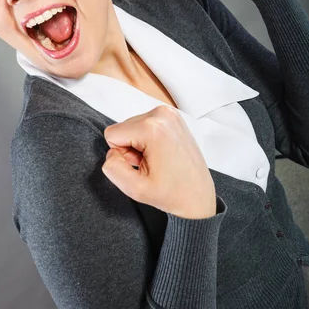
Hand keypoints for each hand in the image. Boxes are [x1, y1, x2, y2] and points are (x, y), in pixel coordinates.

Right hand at [102, 105, 215, 219]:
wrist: (198, 195)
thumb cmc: (172, 193)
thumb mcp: (135, 189)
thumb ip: (112, 168)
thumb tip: (111, 152)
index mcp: (152, 128)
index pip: (111, 133)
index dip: (121, 154)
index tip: (140, 165)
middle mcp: (161, 114)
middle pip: (122, 128)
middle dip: (130, 148)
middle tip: (149, 164)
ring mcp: (169, 113)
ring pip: (131, 126)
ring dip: (138, 145)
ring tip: (156, 160)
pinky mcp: (172, 116)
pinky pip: (144, 124)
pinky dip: (147, 140)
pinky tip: (161, 153)